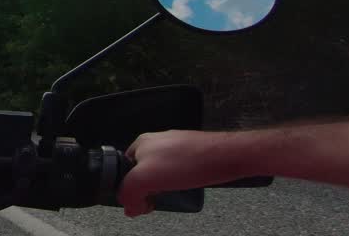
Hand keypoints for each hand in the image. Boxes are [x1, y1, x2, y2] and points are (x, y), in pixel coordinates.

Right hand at [118, 130, 245, 217]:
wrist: (225, 157)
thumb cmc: (191, 161)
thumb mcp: (147, 177)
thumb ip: (129, 191)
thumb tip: (128, 205)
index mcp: (141, 143)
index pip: (123, 170)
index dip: (128, 189)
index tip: (138, 201)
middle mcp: (155, 143)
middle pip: (141, 173)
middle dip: (145, 190)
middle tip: (154, 201)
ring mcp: (173, 148)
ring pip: (159, 174)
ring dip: (161, 188)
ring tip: (171, 193)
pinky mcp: (189, 155)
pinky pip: (175, 173)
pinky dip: (176, 183)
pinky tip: (184, 187)